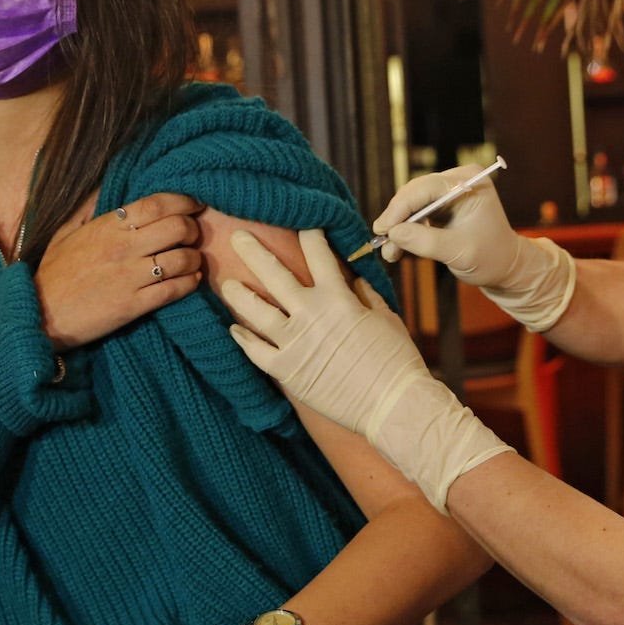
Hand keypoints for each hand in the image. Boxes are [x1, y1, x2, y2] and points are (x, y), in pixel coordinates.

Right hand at [36, 192, 205, 349]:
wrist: (40, 316)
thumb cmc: (53, 274)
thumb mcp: (65, 232)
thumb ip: (88, 207)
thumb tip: (105, 187)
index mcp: (107, 226)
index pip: (156, 204)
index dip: (183, 200)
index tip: (194, 204)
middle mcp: (122, 248)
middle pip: (177, 227)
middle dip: (193, 229)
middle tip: (192, 234)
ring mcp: (129, 277)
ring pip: (182, 259)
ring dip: (194, 258)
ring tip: (192, 260)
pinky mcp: (134, 306)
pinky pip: (174, 290)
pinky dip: (190, 283)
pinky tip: (191, 280)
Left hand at [221, 229, 511, 511]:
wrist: (392, 405)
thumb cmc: (396, 360)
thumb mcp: (384, 317)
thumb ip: (362, 293)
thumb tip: (348, 274)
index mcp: (337, 297)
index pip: (317, 254)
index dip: (308, 233)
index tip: (299, 220)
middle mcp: (310, 314)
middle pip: (274, 274)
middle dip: (254, 251)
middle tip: (238, 236)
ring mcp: (293, 343)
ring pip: (255, 311)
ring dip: (238, 294)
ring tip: (226, 284)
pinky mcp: (285, 370)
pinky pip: (255, 351)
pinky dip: (242, 339)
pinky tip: (234, 329)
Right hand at [375, 166, 575, 332]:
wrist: (505, 267)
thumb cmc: (491, 258)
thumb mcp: (459, 252)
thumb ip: (426, 242)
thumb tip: (393, 233)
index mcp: (470, 182)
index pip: (426, 188)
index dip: (400, 207)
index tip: (384, 229)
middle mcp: (458, 180)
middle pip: (414, 193)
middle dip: (396, 219)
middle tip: (381, 242)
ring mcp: (448, 192)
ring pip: (410, 204)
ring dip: (398, 228)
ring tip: (389, 252)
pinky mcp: (440, 205)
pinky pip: (414, 213)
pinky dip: (405, 231)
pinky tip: (397, 249)